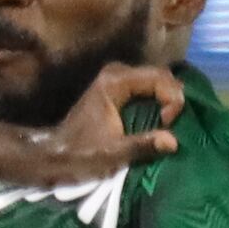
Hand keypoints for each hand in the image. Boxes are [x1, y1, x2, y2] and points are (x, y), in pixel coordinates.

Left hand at [29, 61, 185, 180]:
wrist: (54, 155)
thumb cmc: (80, 155)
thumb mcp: (113, 154)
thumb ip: (143, 145)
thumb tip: (173, 142)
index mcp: (115, 82)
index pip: (159, 78)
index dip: (171, 99)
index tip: (168, 124)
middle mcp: (116, 72)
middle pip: (160, 75)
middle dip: (173, 98)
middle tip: (172, 124)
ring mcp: (116, 78)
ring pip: (156, 80)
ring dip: (168, 99)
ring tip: (168, 123)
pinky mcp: (117, 88)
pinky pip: (147, 88)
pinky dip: (159, 101)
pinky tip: (161, 120)